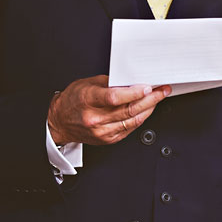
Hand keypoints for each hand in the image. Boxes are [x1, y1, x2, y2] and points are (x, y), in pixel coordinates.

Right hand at [47, 75, 170, 144]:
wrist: (60, 122)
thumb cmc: (72, 101)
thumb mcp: (86, 84)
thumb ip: (109, 83)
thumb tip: (131, 82)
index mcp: (88, 100)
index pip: (114, 97)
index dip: (134, 93)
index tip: (147, 87)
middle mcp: (95, 118)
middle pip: (128, 110)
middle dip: (149, 99)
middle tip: (161, 91)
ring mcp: (102, 131)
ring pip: (132, 121)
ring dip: (149, 109)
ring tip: (158, 99)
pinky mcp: (108, 139)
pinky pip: (129, 128)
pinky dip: (140, 118)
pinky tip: (146, 110)